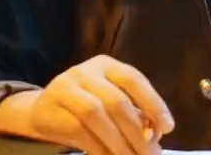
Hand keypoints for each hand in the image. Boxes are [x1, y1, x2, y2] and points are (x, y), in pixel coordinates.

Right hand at [0, 55, 174, 154]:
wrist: (43, 109)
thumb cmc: (86, 104)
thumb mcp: (110, 100)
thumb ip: (133, 112)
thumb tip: (154, 135)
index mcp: (106, 65)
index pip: (134, 79)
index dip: (153, 103)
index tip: (167, 127)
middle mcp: (85, 71)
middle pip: (116, 100)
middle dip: (137, 132)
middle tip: (151, 154)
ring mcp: (65, 87)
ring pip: (97, 115)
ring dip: (118, 142)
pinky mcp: (49, 109)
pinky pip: (79, 131)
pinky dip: (99, 148)